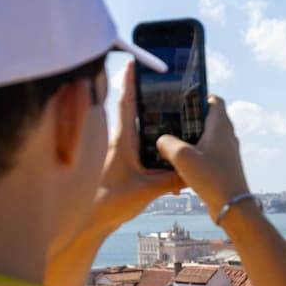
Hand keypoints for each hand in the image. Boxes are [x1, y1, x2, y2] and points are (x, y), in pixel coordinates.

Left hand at [85, 61, 182, 233]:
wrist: (90, 223)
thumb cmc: (110, 203)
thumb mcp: (147, 190)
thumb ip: (172, 179)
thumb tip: (194, 172)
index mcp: (122, 141)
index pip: (127, 103)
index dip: (131, 82)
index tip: (136, 62)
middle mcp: (118, 142)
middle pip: (133, 111)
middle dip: (145, 95)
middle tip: (162, 82)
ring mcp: (118, 153)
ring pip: (136, 129)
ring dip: (149, 119)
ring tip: (168, 112)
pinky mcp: (120, 165)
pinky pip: (138, 146)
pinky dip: (150, 142)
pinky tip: (164, 151)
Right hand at [156, 95, 251, 221]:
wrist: (232, 207)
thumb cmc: (211, 178)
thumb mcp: (182, 157)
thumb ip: (167, 143)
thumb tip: (161, 140)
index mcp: (221, 126)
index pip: (214, 100)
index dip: (199, 97)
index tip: (181, 101)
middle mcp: (227, 136)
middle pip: (209, 119)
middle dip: (190, 119)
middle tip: (171, 122)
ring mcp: (227, 152)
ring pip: (207, 137)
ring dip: (191, 139)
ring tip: (171, 142)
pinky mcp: (224, 167)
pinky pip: (208, 154)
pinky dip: (195, 154)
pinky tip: (180, 164)